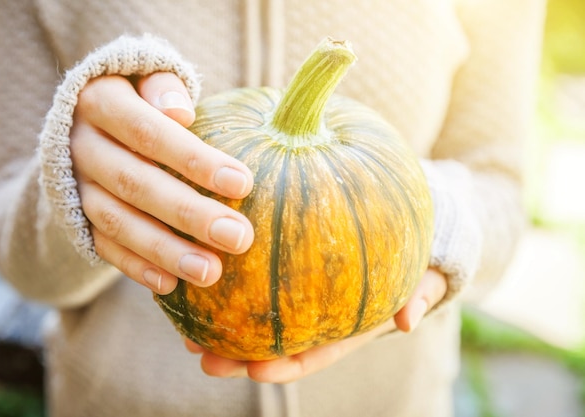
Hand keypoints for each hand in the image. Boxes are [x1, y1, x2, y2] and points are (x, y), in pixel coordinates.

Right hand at [70, 72, 253, 293]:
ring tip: (210, 272)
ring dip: (165, 250)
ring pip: (117, 222)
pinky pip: (103, 246)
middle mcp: (82, 146)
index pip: (148, 132)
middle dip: (189, 214)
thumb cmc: (138, 100)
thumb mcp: (146, 78)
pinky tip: (171, 284)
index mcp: (100, 103)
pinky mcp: (76, 218)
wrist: (86, 125)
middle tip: (238, 238)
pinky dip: (136, 267)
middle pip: (135, 183)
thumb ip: (163, 87)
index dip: (193, 159)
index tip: (243, 184)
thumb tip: (181, 112)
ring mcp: (75, 187)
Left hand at [185, 268, 446, 382]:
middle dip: (237, 354)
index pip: (311, 354)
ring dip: (222, 322)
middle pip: (272, 341)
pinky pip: (260, 276)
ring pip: (258, 314)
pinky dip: (234, 280)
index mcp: (343, 327)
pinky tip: (205, 268)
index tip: (256, 371)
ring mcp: (302, 294)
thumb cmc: (415, 258)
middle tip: (203, 356)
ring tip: (186, 326)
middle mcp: (317, 316)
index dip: (283, 366)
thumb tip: (410, 320)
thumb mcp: (426, 275)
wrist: (413, 232)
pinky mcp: (292, 265)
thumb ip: (420, 295)